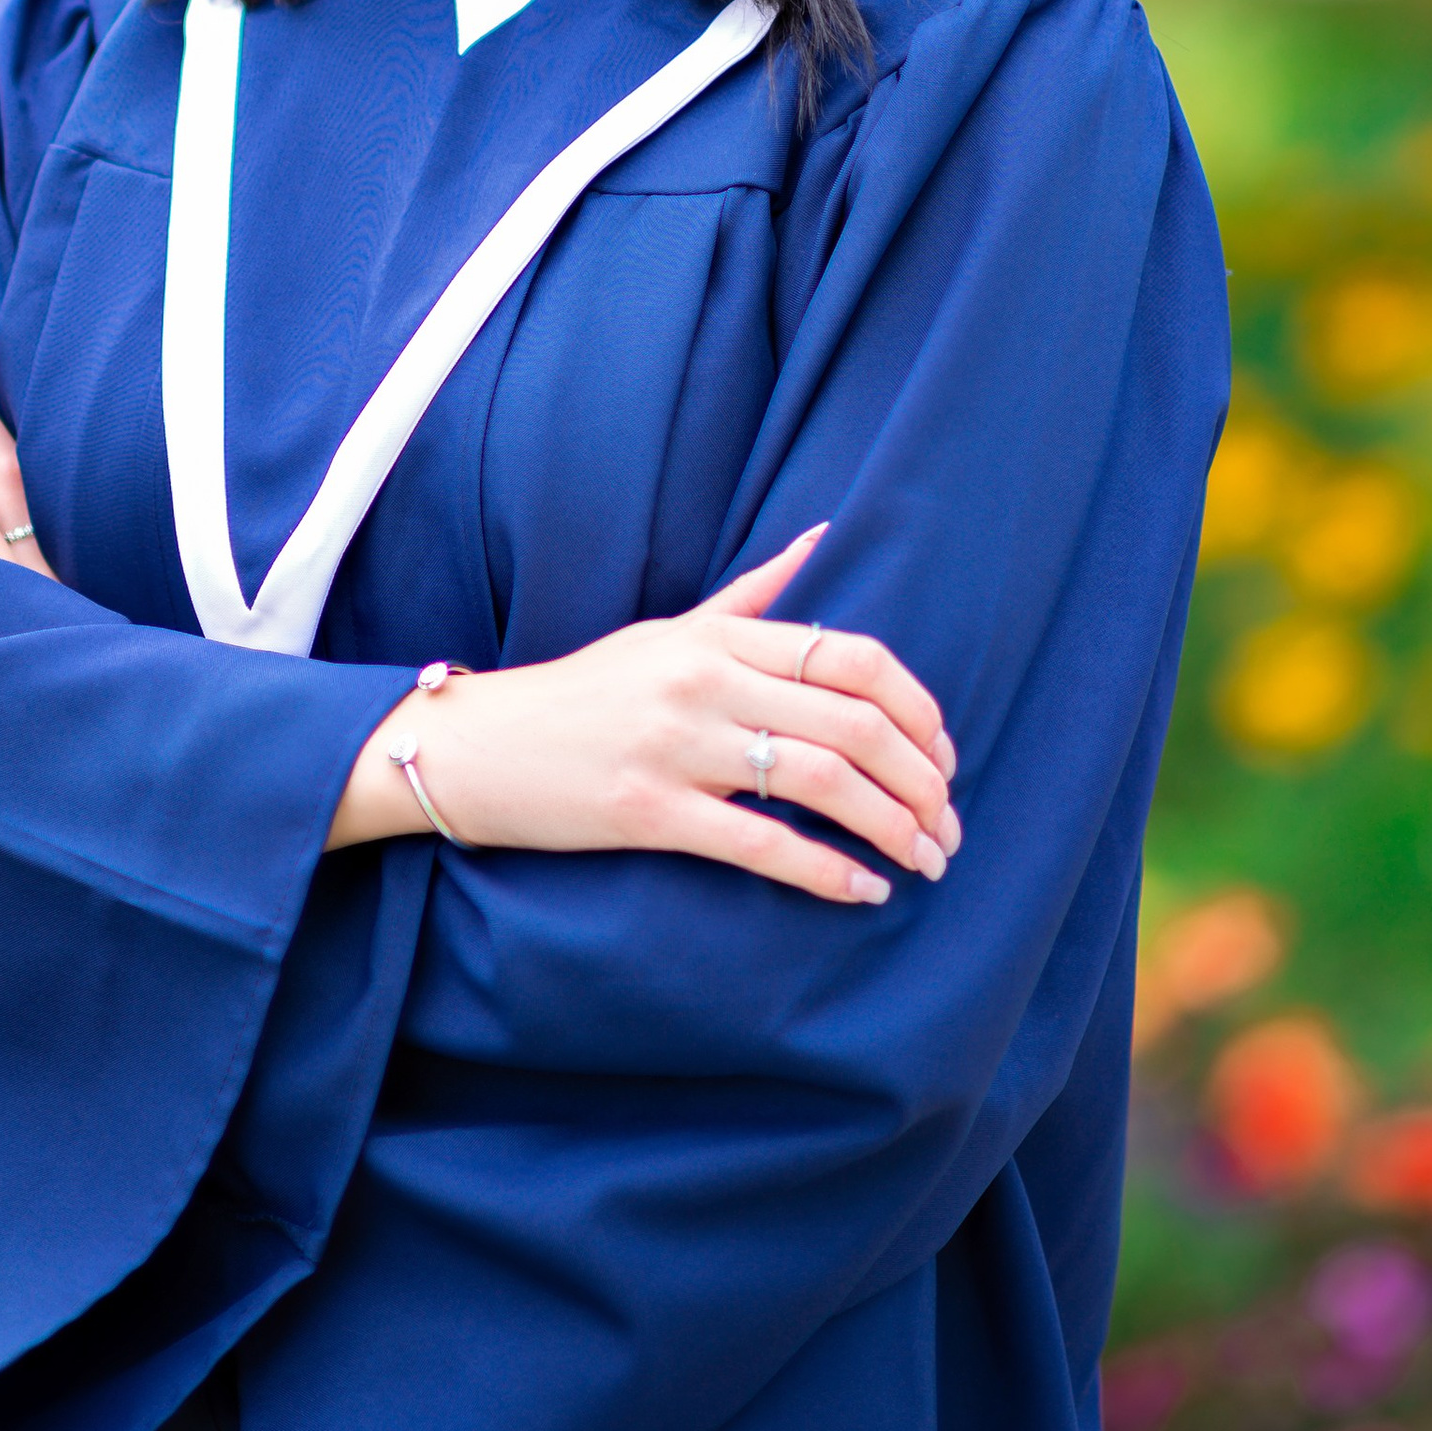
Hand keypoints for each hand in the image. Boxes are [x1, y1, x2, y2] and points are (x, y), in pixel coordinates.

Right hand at [328, 528, 958, 907]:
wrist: (480, 745)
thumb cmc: (585, 691)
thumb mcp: (666, 630)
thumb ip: (749, 597)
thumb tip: (818, 539)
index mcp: (719, 636)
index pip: (854, 657)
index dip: (920, 710)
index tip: (947, 758)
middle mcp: (706, 679)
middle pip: (854, 723)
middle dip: (923, 782)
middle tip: (951, 828)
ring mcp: (677, 744)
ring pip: (820, 781)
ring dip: (892, 828)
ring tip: (925, 863)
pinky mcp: (649, 811)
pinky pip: (759, 843)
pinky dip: (826, 872)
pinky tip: (864, 891)